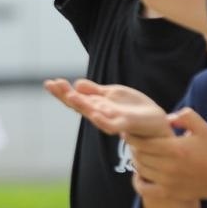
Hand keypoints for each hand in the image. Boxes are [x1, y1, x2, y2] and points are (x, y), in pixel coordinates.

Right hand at [43, 79, 170, 138]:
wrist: (157, 123)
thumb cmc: (133, 109)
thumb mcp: (113, 94)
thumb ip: (95, 91)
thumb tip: (76, 83)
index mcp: (96, 104)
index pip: (75, 97)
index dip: (62, 91)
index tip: (50, 82)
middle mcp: (99, 112)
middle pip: (78, 105)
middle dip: (65, 96)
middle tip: (51, 85)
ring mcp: (111, 119)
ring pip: (91, 113)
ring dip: (80, 105)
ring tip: (69, 95)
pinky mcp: (126, 124)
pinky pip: (112, 125)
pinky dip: (102, 121)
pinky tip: (95, 113)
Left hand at [128, 108, 206, 202]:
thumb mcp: (203, 129)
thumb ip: (186, 117)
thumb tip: (166, 119)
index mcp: (175, 149)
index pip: (142, 143)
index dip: (131, 137)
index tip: (127, 134)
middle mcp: (169, 166)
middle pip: (138, 155)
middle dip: (133, 148)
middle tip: (134, 144)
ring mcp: (168, 181)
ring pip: (139, 169)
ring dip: (136, 162)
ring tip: (139, 156)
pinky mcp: (168, 193)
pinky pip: (143, 189)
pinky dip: (137, 182)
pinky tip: (140, 175)